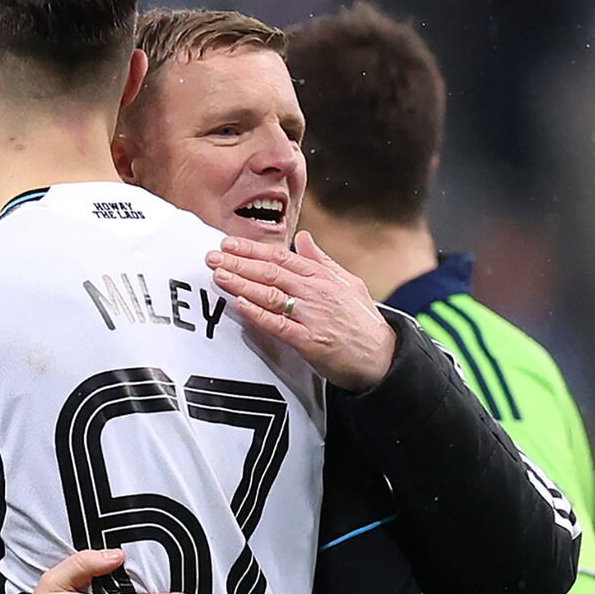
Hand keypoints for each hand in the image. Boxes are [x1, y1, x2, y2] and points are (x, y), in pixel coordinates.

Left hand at [205, 231, 394, 391]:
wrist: (383, 357)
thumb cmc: (363, 320)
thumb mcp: (347, 282)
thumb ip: (322, 260)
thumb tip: (303, 237)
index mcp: (322, 277)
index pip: (281, 257)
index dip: (252, 249)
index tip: (228, 244)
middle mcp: (316, 292)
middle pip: (271, 272)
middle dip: (238, 263)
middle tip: (211, 257)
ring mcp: (313, 316)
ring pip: (271, 295)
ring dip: (242, 284)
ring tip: (218, 275)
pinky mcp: (310, 342)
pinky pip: (279, 325)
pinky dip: (259, 314)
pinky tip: (240, 305)